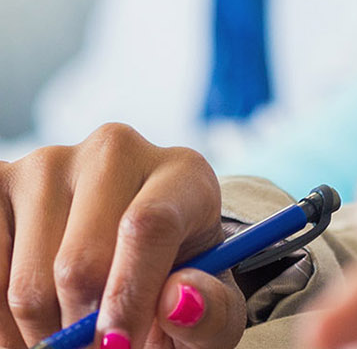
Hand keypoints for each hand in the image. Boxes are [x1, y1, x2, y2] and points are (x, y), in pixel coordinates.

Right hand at [0, 125, 245, 348]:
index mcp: (181, 172)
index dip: (128, 298)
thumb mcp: (211, 311)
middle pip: (79, 264)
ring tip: (69, 332)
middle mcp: (115, 150)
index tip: (119, 347)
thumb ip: (213, 311)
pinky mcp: (1, 183)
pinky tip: (33, 320)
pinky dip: (4, 324)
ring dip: (42, 334)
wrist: (124, 267)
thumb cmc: (172, 290)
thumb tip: (180, 298)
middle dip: (83, 327)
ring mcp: (51, 163)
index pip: (148, 226)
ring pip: (27, 284)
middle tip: (96, 346)